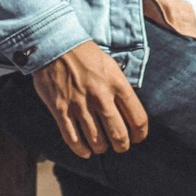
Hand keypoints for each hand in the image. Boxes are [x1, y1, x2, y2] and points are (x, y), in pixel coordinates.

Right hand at [31, 41, 148, 159]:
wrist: (56, 44)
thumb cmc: (86, 55)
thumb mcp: (111, 66)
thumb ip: (120, 90)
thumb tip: (129, 114)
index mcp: (117, 83)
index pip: (137, 119)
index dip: (140, 134)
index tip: (137, 138)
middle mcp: (100, 96)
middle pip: (118, 135)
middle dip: (121, 146)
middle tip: (119, 146)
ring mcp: (79, 104)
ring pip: (96, 140)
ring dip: (101, 147)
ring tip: (101, 146)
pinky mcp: (61, 110)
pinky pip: (73, 139)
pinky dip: (81, 150)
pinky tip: (85, 151)